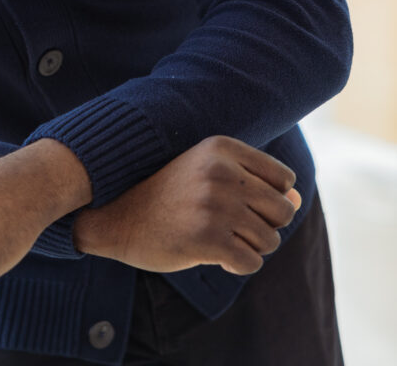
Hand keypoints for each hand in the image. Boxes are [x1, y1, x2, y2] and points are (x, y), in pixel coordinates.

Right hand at [73, 135, 300, 274]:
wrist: (116, 215)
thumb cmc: (168, 195)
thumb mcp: (208, 175)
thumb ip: (255, 183)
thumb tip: (297, 198)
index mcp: (221, 148)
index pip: (284, 178)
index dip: (270, 198)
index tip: (241, 203)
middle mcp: (221, 171)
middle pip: (283, 210)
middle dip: (265, 226)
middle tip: (233, 228)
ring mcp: (214, 205)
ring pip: (270, 240)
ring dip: (250, 247)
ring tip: (221, 239)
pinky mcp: (207, 239)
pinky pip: (251, 263)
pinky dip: (238, 266)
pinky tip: (215, 257)